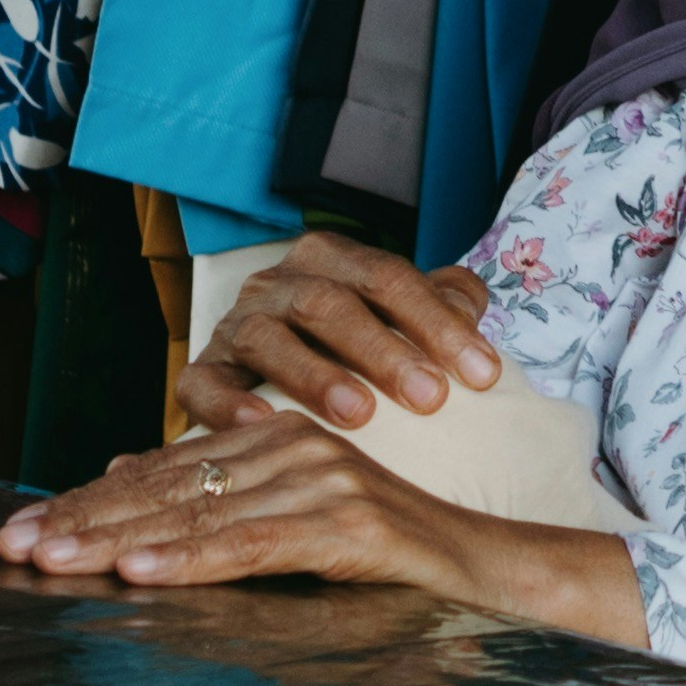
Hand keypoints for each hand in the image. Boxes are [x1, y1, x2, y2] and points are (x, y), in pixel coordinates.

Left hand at [0, 382, 648, 650]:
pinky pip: (252, 545)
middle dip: (82, 520)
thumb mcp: (294, 530)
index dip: (87, 501)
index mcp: (275, 445)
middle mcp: (292, 448)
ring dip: (116, 540)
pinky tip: (137, 573)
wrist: (499, 579)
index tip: (20, 530)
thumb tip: (123, 478)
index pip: (162, 474)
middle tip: (9, 546)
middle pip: (166, 487)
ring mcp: (322, 481)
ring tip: (51, 560)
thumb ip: (219, 504)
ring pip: (197, 513)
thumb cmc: (394, 567)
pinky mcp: (348, 523)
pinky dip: (191, 560)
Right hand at [157, 233, 505, 450]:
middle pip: (328, 304)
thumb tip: (469, 307)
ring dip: (314, 374)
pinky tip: (267, 426)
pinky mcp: (202, 374)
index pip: (387, 278)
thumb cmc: (358, 351)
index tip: (484, 375)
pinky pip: (204, 385)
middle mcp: (275, 285)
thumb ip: (443, 305)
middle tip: (431, 398)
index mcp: (328, 259)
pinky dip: (230, 406)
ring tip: (360, 415)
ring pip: (267, 339)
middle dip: (384, 350)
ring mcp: (234, 328)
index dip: (437, 322)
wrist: (280, 385)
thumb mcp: (405, 320)